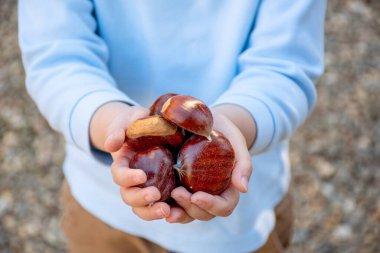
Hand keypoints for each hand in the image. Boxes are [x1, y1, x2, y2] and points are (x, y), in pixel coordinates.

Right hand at [90, 102, 170, 220]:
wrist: (151, 128)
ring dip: (152, 213)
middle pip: (129, 197)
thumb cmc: (138, 122)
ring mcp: (146, 188)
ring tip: (167, 211)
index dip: (128, 178)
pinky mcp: (162, 191)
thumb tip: (111, 145)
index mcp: (122, 165)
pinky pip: (161, 206)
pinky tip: (178, 212)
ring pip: (142, 209)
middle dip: (140, 199)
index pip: (119, 176)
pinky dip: (168, 212)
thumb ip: (119, 130)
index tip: (142, 175)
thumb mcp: (128, 120)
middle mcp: (131, 181)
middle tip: (156, 195)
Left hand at [166, 106, 253, 222]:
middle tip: (176, 193)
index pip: (224, 206)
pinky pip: (172, 203)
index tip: (197, 196)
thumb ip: (243, 163)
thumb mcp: (236, 141)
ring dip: (176, 213)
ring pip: (187, 214)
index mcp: (228, 189)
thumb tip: (243, 189)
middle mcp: (211, 195)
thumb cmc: (225, 130)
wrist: (205, 121)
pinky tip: (154, 201)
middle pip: (203, 213)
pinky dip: (164, 205)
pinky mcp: (178, 186)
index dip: (211, 205)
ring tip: (162, 205)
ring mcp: (194, 193)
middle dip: (190, 208)